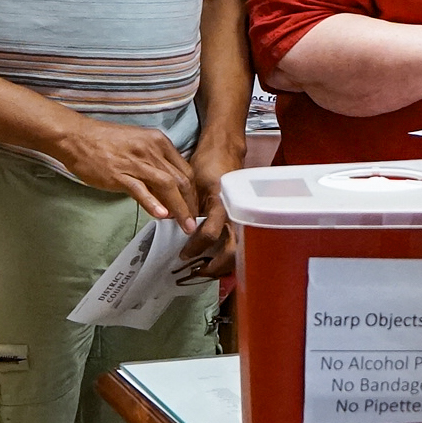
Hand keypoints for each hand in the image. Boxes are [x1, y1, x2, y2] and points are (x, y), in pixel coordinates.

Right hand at [48, 116, 199, 222]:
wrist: (77, 137)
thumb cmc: (106, 142)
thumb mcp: (139, 145)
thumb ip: (155, 163)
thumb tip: (168, 188)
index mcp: (159, 142)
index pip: (185, 170)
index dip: (194, 192)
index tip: (194, 208)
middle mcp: (152, 150)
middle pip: (181, 180)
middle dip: (191, 204)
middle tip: (193, 223)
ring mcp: (136, 162)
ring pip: (167, 186)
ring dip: (179, 208)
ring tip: (185, 225)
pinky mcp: (119, 174)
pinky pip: (140, 189)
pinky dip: (153, 203)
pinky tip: (161, 215)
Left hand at [178, 148, 240, 274]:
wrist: (225, 150)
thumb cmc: (208, 163)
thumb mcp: (192, 183)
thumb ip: (188, 207)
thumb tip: (178, 227)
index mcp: (224, 203)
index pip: (210, 233)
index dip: (195, 247)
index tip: (184, 255)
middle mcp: (237, 213)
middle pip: (233, 251)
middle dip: (216, 266)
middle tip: (198, 272)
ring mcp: (242, 217)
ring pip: (238, 251)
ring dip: (223, 265)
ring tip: (206, 270)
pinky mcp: (242, 219)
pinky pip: (236, 243)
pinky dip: (226, 255)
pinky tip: (215, 259)